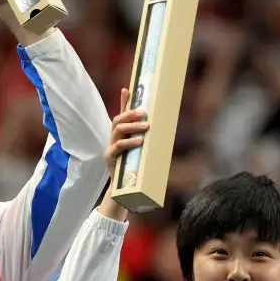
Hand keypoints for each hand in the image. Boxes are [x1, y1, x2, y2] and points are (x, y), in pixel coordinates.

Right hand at [96, 88, 148, 222]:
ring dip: (132, 126)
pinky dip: (129, 143)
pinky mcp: (110, 159)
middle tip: (144, 112)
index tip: (127, 88)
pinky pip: (118, 147)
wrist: (124, 192)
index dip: (123, 102)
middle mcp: (113, 140)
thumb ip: (150, 143)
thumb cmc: (136, 171)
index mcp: (120, 136)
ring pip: (117, 130)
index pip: (121, 115)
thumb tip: (169, 132)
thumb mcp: (144, 154)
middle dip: (130, 113)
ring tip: (146, 126)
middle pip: (118, 120)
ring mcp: (110, 148)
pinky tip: (140, 142)